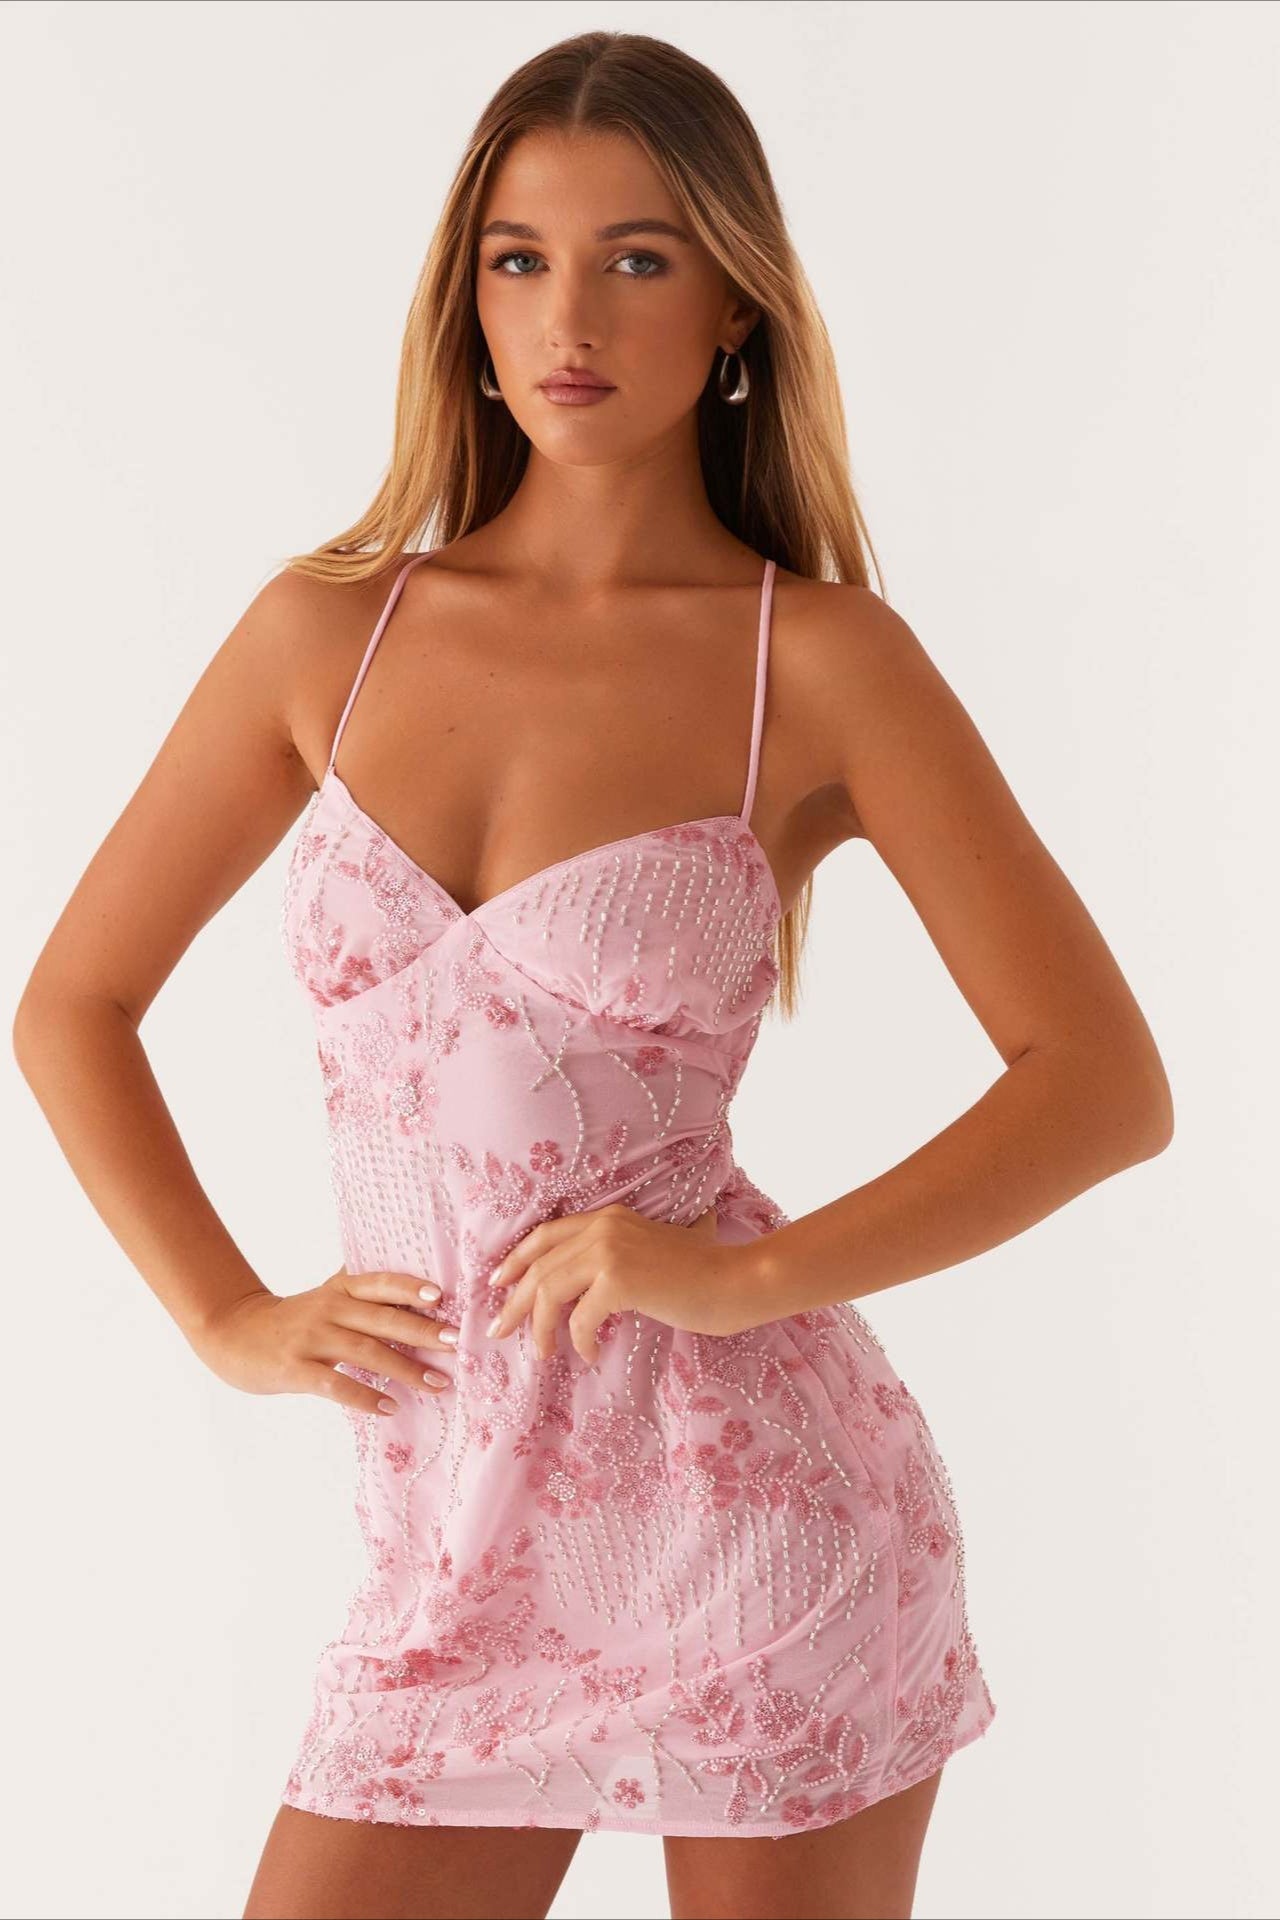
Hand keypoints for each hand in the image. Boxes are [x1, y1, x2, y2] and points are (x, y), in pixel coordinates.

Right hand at [191, 1266, 457, 1416]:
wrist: (232, 1333)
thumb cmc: (291, 1319)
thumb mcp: (326, 1298)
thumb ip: (361, 1294)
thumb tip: (418, 1291)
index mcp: (339, 1290)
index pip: (380, 1283)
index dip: (410, 1287)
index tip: (444, 1297)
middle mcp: (328, 1309)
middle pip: (382, 1318)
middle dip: (423, 1331)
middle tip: (457, 1344)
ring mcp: (310, 1339)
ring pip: (365, 1352)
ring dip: (405, 1369)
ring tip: (438, 1384)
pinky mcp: (294, 1369)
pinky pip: (335, 1385)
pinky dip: (365, 1397)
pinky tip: (390, 1407)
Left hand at [486, 1202, 755, 1364]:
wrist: (737, 1281)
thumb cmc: (702, 1273)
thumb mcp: (653, 1251)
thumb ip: (622, 1255)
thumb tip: (594, 1287)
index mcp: (608, 1217)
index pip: (546, 1235)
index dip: (516, 1259)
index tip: (498, 1283)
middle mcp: (603, 1227)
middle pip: (539, 1265)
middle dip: (514, 1301)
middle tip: (500, 1329)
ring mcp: (610, 1252)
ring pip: (549, 1291)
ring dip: (538, 1326)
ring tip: (541, 1353)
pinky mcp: (620, 1280)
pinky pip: (580, 1318)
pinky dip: (579, 1340)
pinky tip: (588, 1354)